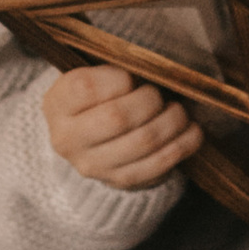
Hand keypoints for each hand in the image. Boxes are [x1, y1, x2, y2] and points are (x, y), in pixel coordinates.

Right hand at [44, 62, 200, 190]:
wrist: (87, 140)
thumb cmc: (97, 96)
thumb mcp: (92, 75)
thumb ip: (114, 68)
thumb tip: (156, 68)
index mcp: (57, 104)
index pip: (86, 88)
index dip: (119, 78)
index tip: (131, 77)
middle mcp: (67, 138)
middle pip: (118, 117)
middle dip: (150, 100)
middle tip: (158, 93)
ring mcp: (92, 165)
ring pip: (143, 142)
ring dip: (171, 122)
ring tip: (178, 110)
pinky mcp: (118, 181)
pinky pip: (157, 165)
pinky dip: (181, 145)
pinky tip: (191, 132)